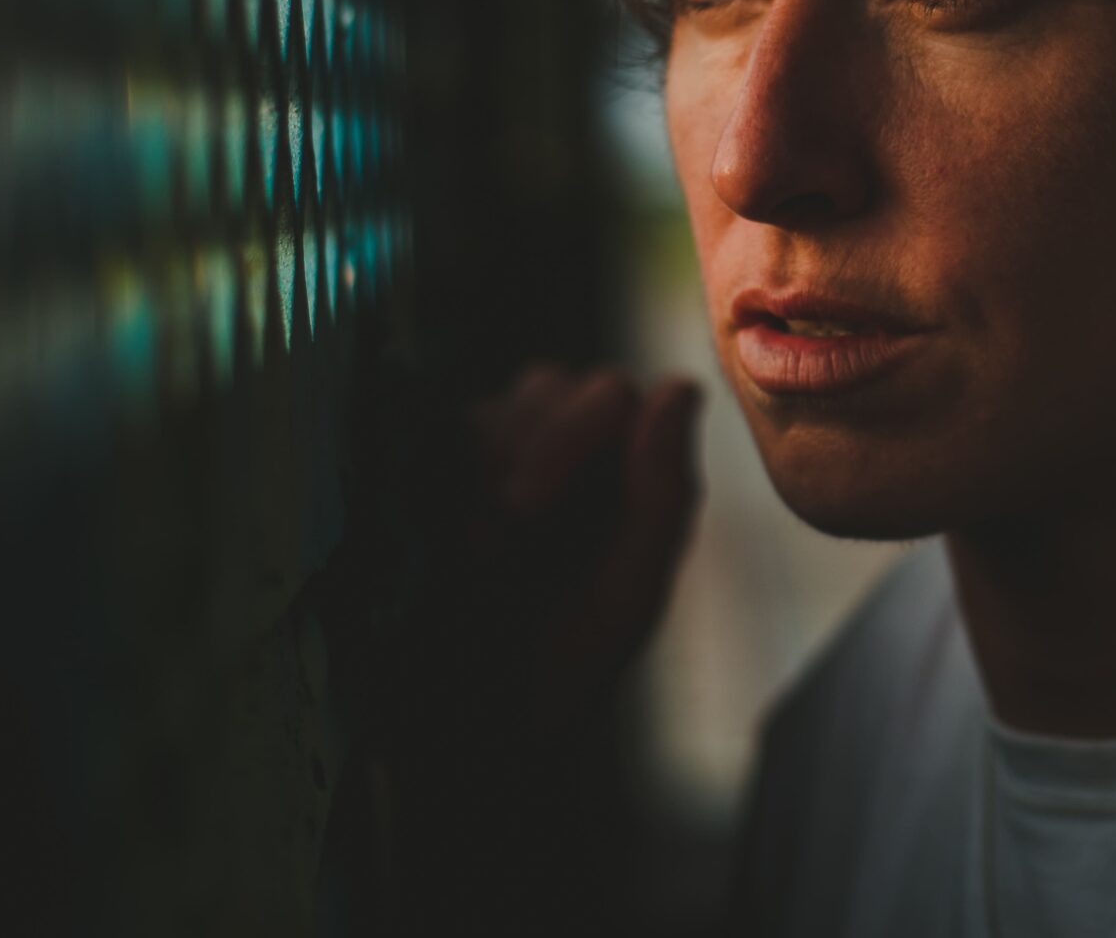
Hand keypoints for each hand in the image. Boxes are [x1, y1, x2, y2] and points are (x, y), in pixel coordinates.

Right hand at [443, 364, 705, 751]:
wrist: (463, 729)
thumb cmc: (558, 666)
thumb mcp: (626, 593)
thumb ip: (663, 493)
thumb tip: (679, 386)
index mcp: (631, 470)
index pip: (613, 392)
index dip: (572, 433)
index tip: (527, 507)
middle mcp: (572, 450)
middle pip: (548, 385)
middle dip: (512, 466)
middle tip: (492, 547)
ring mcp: (503, 456)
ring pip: (490, 409)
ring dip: (475, 480)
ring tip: (470, 558)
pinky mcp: (439, 473)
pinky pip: (436, 434)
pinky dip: (436, 486)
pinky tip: (436, 543)